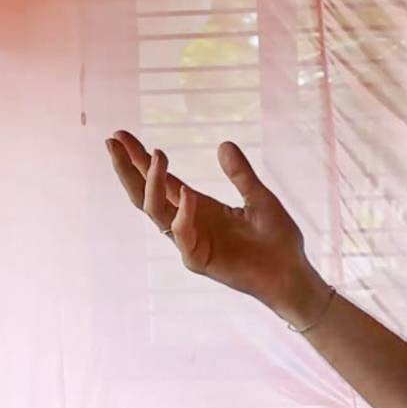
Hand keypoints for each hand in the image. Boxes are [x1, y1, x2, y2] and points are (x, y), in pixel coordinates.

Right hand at [103, 131, 328, 324]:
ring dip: (152, 183)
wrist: (293, 272)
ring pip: (155, 211)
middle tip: (113, 141)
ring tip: (157, 155)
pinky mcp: (198, 260)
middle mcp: (187, 222)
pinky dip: (182, 214)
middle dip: (128, 167)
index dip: (140, 158)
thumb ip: (241, 174)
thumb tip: (224, 143)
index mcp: (197, 206)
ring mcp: (189, 242)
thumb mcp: (260, 198)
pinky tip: (188, 193)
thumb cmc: (278, 239)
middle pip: (144, 193)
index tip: (120, 135)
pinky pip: (181, 236)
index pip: (161, 179)